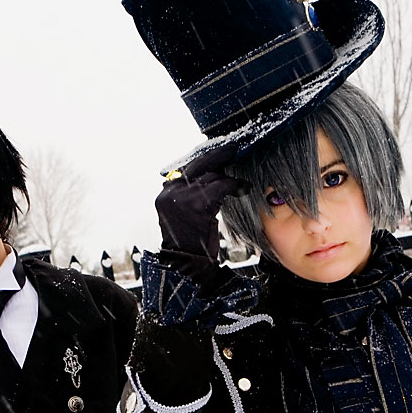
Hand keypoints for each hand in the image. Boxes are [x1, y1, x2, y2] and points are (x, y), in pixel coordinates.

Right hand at [156, 145, 247, 260]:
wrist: (187, 263)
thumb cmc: (191, 241)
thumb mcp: (187, 212)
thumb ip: (193, 192)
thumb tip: (212, 173)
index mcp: (167, 191)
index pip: (189, 167)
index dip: (207, 159)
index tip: (221, 152)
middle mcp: (171, 191)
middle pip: (198, 165)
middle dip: (218, 155)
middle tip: (234, 148)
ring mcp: (182, 197)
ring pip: (211, 176)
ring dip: (230, 177)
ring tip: (243, 182)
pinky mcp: (196, 204)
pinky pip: (220, 187)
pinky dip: (235, 185)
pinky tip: (244, 188)